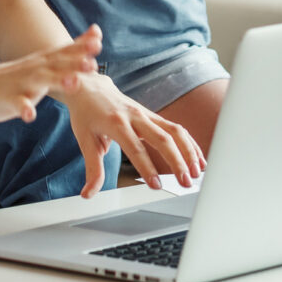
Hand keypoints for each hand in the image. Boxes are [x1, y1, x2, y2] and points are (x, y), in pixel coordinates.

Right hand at [0, 26, 102, 123]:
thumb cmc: (11, 79)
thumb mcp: (38, 68)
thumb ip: (60, 64)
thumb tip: (86, 58)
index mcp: (43, 63)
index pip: (65, 51)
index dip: (82, 44)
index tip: (98, 37)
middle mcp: (35, 70)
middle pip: (58, 64)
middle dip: (76, 61)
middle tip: (94, 61)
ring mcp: (21, 84)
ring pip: (41, 81)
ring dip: (57, 80)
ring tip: (74, 82)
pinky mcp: (8, 99)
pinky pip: (17, 104)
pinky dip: (24, 108)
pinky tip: (30, 114)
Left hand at [63, 73, 204, 197]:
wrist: (89, 86)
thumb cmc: (86, 113)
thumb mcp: (83, 139)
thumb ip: (92, 169)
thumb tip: (87, 194)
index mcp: (115, 123)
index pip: (135, 147)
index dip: (146, 167)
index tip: (156, 186)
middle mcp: (134, 116)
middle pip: (161, 138)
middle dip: (176, 161)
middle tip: (186, 183)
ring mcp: (145, 113)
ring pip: (173, 130)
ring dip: (188, 151)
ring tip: (197, 173)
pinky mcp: (152, 115)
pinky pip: (175, 128)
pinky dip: (189, 143)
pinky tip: (198, 160)